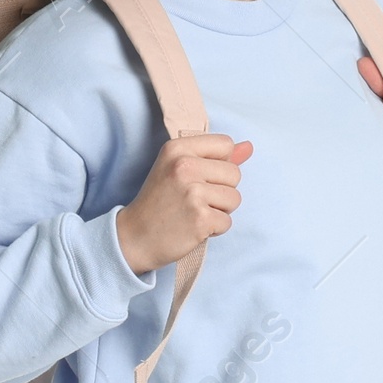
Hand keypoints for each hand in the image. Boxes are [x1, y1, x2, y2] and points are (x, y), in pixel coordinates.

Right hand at [117, 133, 253, 273]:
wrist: (134, 237)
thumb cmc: (159, 202)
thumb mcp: (178, 169)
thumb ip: (214, 157)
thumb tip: (248, 147)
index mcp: (178, 148)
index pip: (225, 144)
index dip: (220, 164)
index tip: (199, 177)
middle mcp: (184, 166)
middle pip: (234, 173)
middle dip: (222, 190)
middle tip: (194, 200)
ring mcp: (192, 192)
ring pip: (235, 198)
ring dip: (220, 211)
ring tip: (194, 213)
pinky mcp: (200, 218)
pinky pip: (227, 222)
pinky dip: (214, 229)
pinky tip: (194, 227)